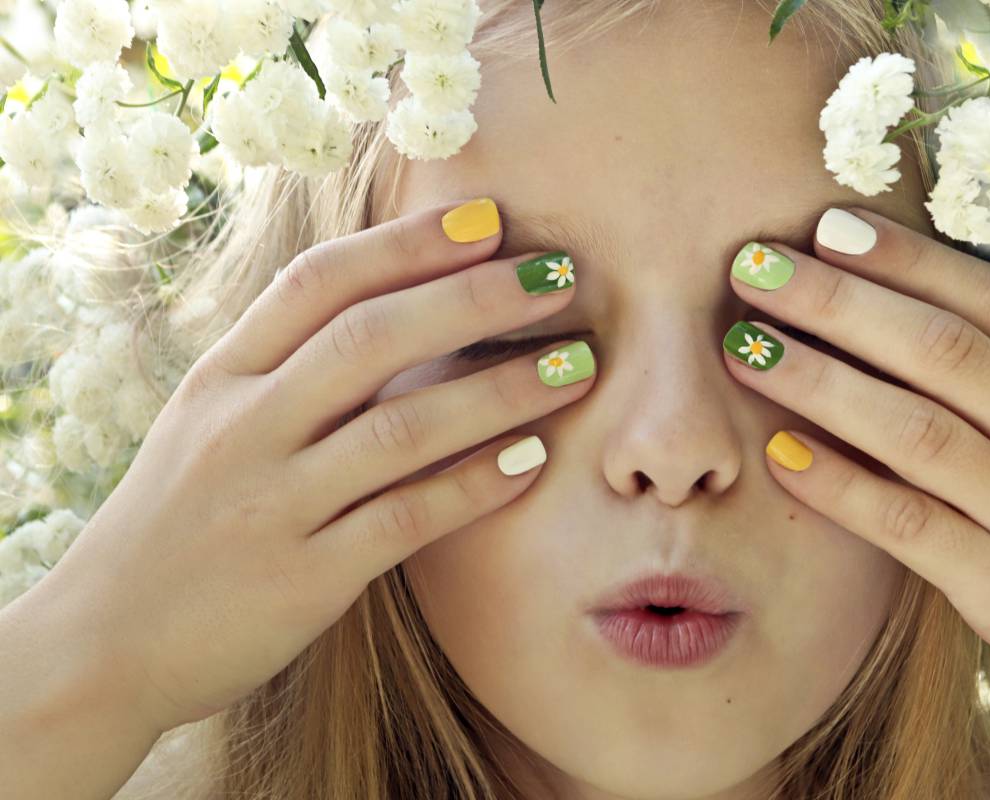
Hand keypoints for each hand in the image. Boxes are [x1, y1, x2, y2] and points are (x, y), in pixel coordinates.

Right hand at [39, 197, 595, 734]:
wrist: (103, 644)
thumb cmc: (178, 520)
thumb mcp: (210, 423)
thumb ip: (286, 368)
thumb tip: (393, 306)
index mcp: (223, 377)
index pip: (319, 283)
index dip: (408, 244)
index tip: (489, 220)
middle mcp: (244, 428)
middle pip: (371, 338)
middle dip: (477, 300)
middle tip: (559, 278)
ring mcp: (272, 504)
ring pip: (401, 428)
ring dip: (500, 391)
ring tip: (577, 365)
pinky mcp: (303, 579)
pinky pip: (406, 520)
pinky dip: (474, 486)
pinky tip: (534, 460)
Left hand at [723, 206, 989, 768]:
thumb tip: (922, 339)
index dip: (908, 260)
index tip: (830, 227)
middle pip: (944, 349)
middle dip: (840, 301)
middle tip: (756, 266)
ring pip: (918, 428)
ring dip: (820, 380)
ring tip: (745, 346)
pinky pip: (910, 525)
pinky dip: (840, 484)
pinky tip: (779, 453)